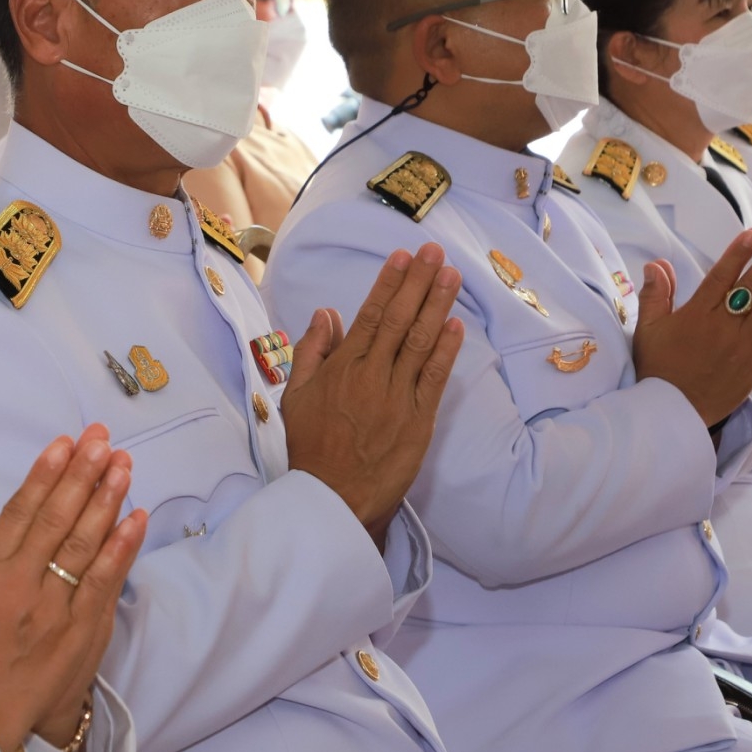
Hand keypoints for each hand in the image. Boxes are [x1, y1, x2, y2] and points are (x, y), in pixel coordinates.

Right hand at [0, 427, 145, 751]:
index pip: (21, 512)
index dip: (45, 474)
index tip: (65, 443)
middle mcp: (22, 585)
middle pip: (58, 520)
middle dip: (82, 474)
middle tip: (102, 439)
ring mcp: (54, 609)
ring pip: (84, 545)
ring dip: (106, 500)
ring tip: (123, 465)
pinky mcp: (80, 632)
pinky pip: (105, 583)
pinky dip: (122, 549)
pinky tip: (135, 517)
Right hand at [280, 244, 465, 543]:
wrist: (334, 498)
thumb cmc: (312, 448)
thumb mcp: (295, 396)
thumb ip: (312, 352)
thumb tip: (326, 313)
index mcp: (342, 368)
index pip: (370, 315)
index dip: (389, 283)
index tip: (403, 256)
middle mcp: (371, 376)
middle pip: (399, 320)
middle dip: (418, 283)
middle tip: (435, 252)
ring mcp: (397, 398)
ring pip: (420, 342)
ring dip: (437, 306)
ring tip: (452, 275)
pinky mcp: (418, 421)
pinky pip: (435, 378)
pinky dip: (446, 350)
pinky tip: (456, 324)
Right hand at [631, 232, 751, 425]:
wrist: (671, 411)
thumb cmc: (658, 368)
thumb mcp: (647, 329)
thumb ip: (654, 295)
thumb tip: (657, 263)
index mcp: (696, 315)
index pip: (720, 277)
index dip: (738, 254)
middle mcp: (721, 327)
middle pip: (750, 289)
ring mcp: (740, 347)